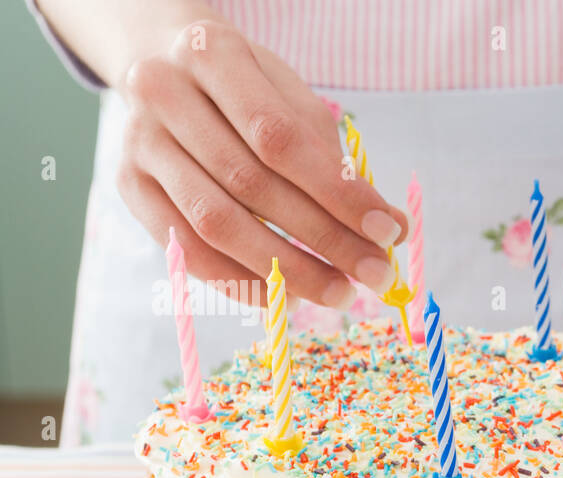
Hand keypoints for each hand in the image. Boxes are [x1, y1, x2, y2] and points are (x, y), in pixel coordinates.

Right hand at [114, 18, 406, 307]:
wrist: (165, 67)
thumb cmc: (246, 88)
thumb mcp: (292, 99)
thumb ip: (338, 160)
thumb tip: (391, 227)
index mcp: (210, 54)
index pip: (279, 138)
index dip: (336, 191)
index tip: (386, 231)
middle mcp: (162, 93)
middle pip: (251, 185)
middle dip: (323, 239)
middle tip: (374, 274)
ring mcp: (139, 142)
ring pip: (216, 223)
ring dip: (286, 270)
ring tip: (339, 293)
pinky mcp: (129, 185)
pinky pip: (188, 249)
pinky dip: (242, 281)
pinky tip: (289, 296)